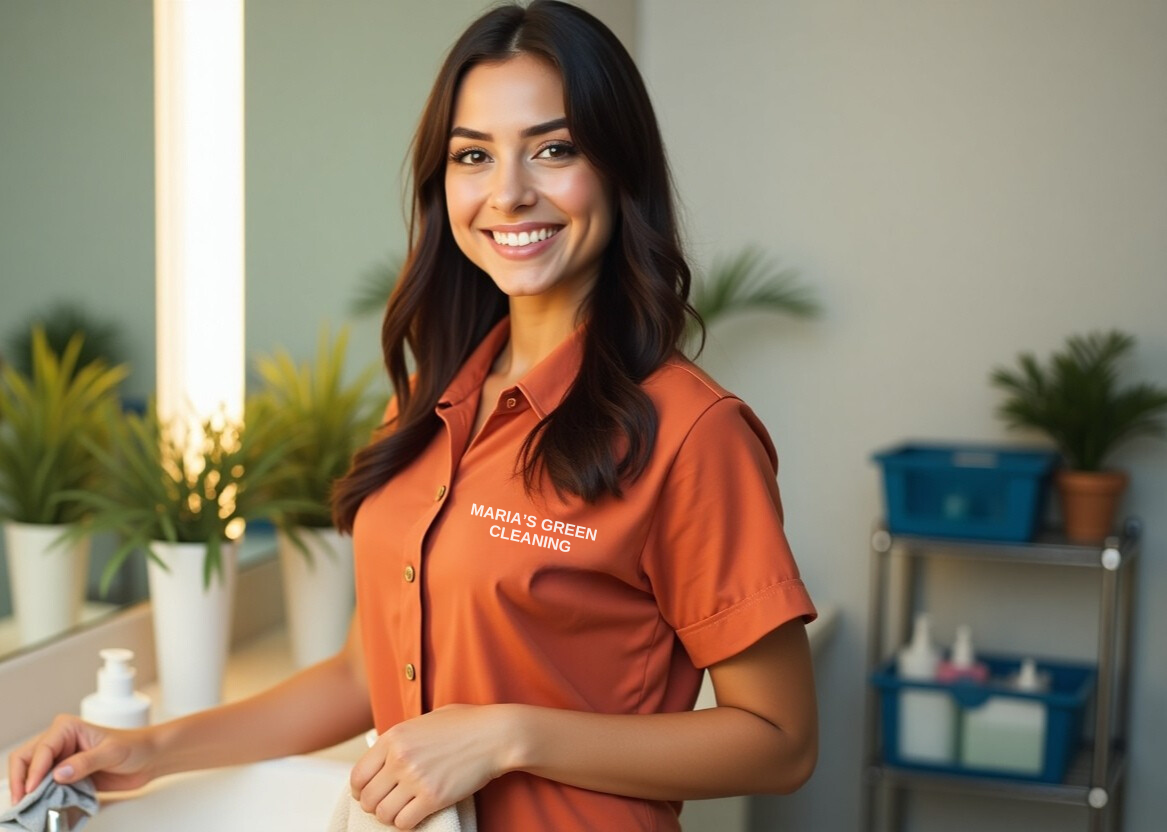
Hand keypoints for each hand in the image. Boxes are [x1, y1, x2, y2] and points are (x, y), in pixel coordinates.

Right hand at [7, 714, 156, 804]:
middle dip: (21, 780)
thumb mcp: (112, 753)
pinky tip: (42, 805)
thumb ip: (85, 763)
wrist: (149, 758)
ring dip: (28, 790)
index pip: (40, 750)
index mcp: (67, 728)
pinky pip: (44, 786)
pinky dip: (40, 796)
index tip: (32, 790)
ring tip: (30, 806)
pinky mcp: (66, 775)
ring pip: (31, 774)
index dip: (32, 771)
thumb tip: (58, 774)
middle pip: (26, 759)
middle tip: (22, 801)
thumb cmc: (135, 747)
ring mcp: (61, 759)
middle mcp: (60, 741)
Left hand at [349, 704, 518, 829]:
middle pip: (367, 798)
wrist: (496, 735)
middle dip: (374, 805)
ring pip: (383, 813)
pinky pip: (404, 823)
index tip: (369, 793)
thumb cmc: (466, 724)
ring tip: (403, 810)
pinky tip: (417, 814)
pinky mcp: (433, 797)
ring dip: (390, 816)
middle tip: (387, 804)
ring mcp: (416, 778)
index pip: (358, 775)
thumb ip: (402, 737)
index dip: (360, 789)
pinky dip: (407, 823)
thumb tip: (386, 754)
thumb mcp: (426, 720)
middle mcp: (400, 758)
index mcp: (394, 737)